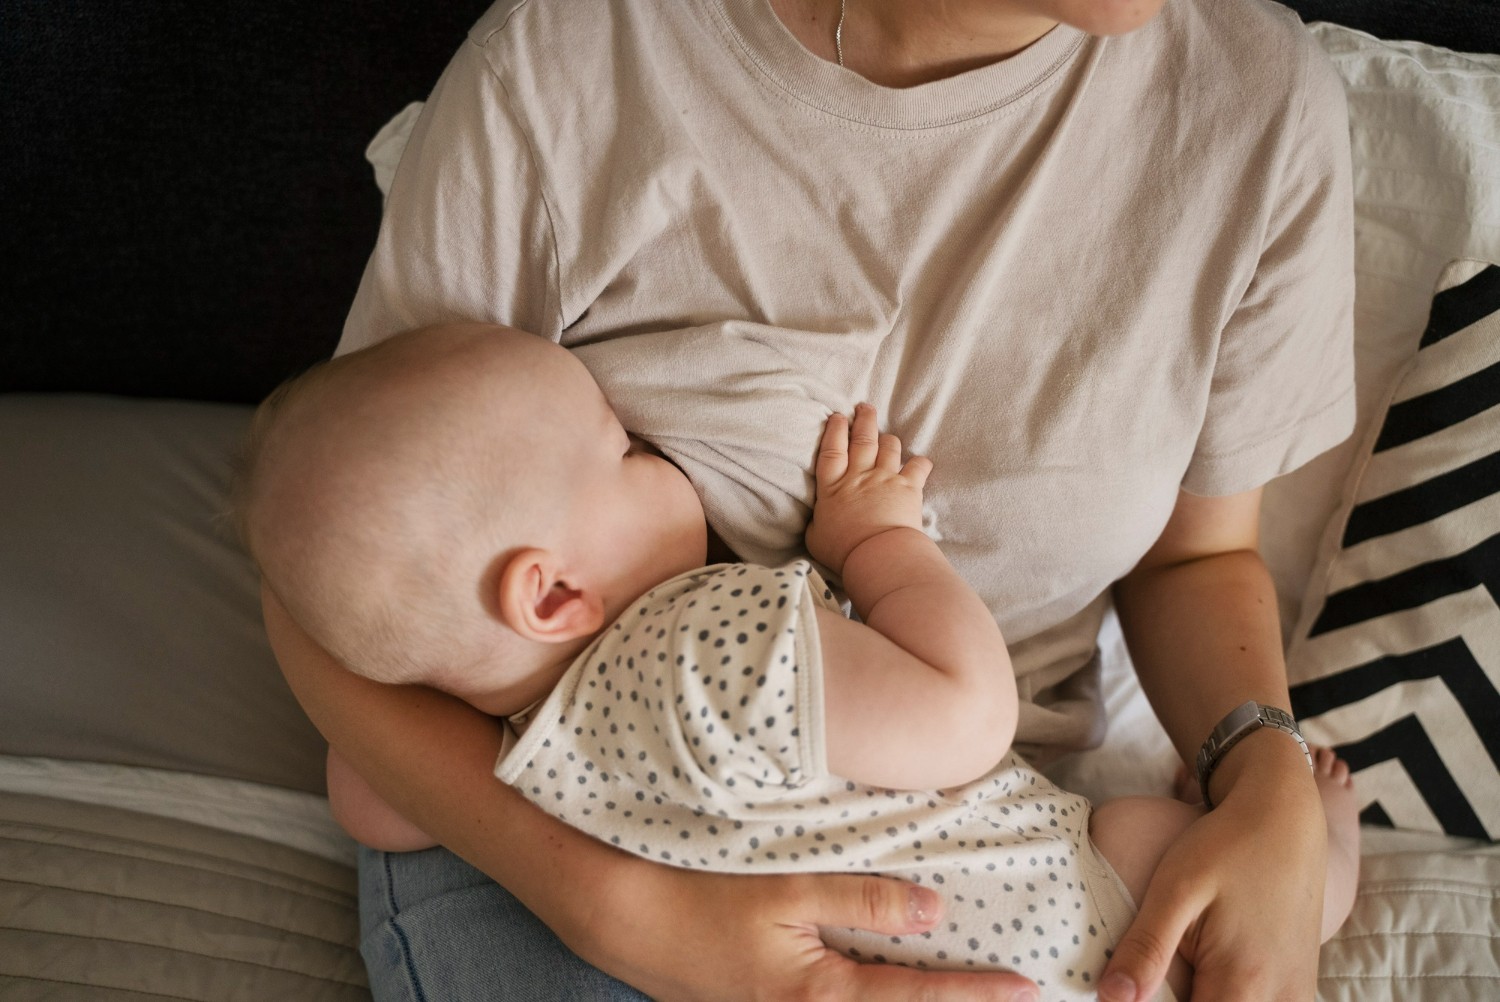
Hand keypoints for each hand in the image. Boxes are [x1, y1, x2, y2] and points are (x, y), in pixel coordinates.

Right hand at [578, 858, 1040, 1001]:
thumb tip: (935, 910)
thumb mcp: (787, 893)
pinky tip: (892, 986)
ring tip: (963, 991)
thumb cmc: (703, 903)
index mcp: (822, 998)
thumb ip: (864, 900)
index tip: (1026, 988)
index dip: (976, 994)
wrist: (630, 926)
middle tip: (1010, 995)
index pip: (919, 999)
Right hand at [807, 403, 932, 574]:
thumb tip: (817, 520)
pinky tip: (920, 462)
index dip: (834, 430)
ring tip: (886, 436)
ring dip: (888, 438)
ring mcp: (885, 479)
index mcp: (832, 487)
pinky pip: (918, 467)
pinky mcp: (908, 488)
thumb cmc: (843, 550)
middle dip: (863, 420)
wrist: (877, 555)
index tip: (837, 416)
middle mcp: (858, 476)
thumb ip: (816, 522)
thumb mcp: (815, 537)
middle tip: (864, 407)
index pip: (831, 450)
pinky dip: (920, 463)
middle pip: (862, 439)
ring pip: (889, 447)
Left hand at [1099, 769, 1326, 1000]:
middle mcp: (1279, 999)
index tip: (1131, 994)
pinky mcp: (1299, 986)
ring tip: (1172, 979)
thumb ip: (1146, 948)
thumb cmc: (1226, 847)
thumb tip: (1111, 998)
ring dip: (1206, 1001)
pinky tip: (1205, 980)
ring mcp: (1295, 996)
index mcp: (1243, 981)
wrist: (1285, 819)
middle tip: (1150, 982)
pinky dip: (1230, 999)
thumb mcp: (1176, 890)